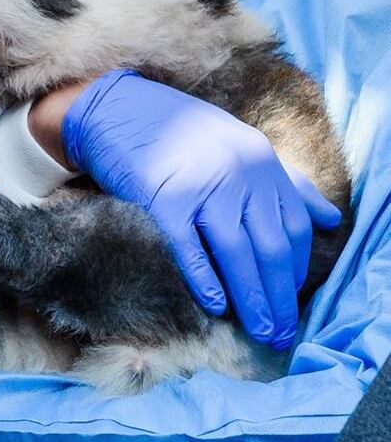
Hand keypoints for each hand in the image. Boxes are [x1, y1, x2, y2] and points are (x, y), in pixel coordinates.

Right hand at [56, 70, 341, 349]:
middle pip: (271, 247)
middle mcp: (238, 172)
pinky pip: (189, 247)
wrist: (115, 108)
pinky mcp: (163, 198)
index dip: (295, 271)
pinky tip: (215, 303)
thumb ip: (284, 183)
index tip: (291, 303)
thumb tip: (327, 219)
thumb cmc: (176, 133)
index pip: (293, 227)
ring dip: (251, 298)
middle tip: (280, 333)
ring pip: (237, 252)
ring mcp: (201, 184)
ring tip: (258, 329)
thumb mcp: (239, 147)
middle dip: (279, 297)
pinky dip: (204, 278)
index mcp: (260, 161)